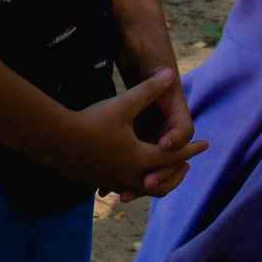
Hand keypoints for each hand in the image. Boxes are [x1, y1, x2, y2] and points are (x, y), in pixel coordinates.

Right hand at [58, 69, 205, 194]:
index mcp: (140, 157)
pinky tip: (132, 175)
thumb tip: (168, 73)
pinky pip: (124, 187)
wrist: (57, 141)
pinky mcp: (99, 182)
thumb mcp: (124, 104)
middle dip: (177, 173)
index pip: (173, 155)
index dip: (190, 149)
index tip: (205, 145)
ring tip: (162, 172)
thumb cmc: (93, 121)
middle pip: (162, 181)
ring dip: (157, 180)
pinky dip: (135, 183)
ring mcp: (114, 181)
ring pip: (142, 188)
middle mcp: (130, 175)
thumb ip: (148, 90)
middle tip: (188, 165)